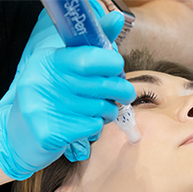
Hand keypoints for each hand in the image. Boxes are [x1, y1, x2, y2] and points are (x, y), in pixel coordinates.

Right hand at [0, 45, 134, 179]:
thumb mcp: (69, 67)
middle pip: (101, 85)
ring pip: (101, 108)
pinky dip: (98, 125)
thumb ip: (94, 46)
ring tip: (102, 109)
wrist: (27, 130)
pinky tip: (87, 123)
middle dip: (122, 90)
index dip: (111, 63)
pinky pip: (93, 126)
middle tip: (126, 93)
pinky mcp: (49, 132)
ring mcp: (43, 108)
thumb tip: (117, 18)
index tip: (118, 67)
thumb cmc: (55, 94)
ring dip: (109, 110)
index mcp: (49, 61)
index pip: (88, 58)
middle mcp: (43, 82)